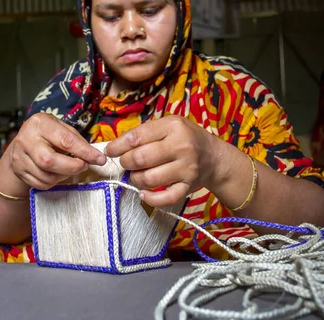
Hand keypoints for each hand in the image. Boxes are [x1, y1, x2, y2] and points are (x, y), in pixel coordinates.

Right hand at [7, 113, 105, 190]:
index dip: (85, 152)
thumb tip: (95, 157)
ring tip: (70, 167)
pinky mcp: (19, 172)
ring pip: (46, 176)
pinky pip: (42, 184)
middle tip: (84, 165)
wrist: (21, 143)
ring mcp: (19, 158)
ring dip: (65, 175)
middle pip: (50, 161)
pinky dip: (55, 181)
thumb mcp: (60, 128)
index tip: (100, 159)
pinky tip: (58, 173)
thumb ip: (76, 140)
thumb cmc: (46, 133)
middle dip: (73, 167)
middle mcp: (26, 140)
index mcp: (39, 124)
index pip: (65, 140)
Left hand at [105, 116, 219, 207]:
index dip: (118, 146)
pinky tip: (143, 193)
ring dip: (135, 179)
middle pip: (140, 159)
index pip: (136, 137)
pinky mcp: (188, 187)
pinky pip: (164, 198)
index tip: (109, 151)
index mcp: (172, 126)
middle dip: (125, 163)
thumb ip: (145, 133)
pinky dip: (150, 198)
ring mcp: (186, 168)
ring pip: (148, 179)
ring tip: (136, 174)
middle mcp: (181, 146)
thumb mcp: (169, 125)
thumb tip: (115, 146)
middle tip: (125, 163)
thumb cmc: (186, 138)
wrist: (214, 157)